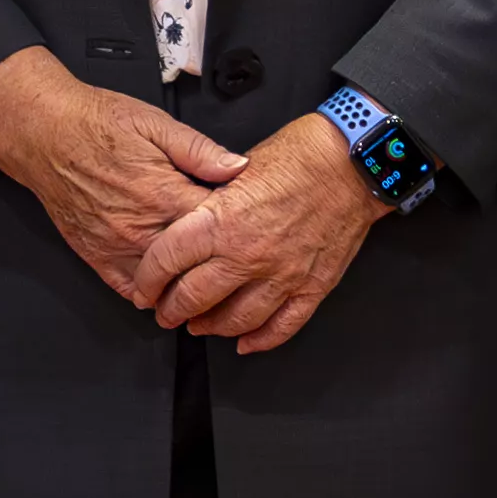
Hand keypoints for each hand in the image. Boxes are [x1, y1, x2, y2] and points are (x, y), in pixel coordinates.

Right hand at [0, 47, 244, 297]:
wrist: (42, 132)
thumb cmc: (97, 122)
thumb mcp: (156, 123)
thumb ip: (200, 151)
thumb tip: (240, 167)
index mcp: (164, 193)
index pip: (217, 225)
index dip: (239, 226)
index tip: (251, 225)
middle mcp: (142, 228)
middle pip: (195, 262)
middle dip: (218, 262)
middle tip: (238, 260)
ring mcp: (117, 246)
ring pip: (165, 284)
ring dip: (188, 285)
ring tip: (210, 283)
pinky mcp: (95, 255)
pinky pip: (128, 288)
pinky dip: (150, 293)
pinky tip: (167, 289)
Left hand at [127, 114, 382, 352]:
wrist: (353, 163)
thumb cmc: (297, 155)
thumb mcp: (235, 167)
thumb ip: (208, 201)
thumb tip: (186, 221)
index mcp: (221, 221)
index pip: (167, 261)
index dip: (148, 280)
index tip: (143, 288)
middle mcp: (247, 255)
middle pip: (194, 298)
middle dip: (171, 311)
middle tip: (164, 314)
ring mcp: (281, 276)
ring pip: (235, 321)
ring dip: (211, 328)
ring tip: (199, 326)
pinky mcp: (312, 287)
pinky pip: (281, 327)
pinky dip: (260, 340)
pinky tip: (244, 342)